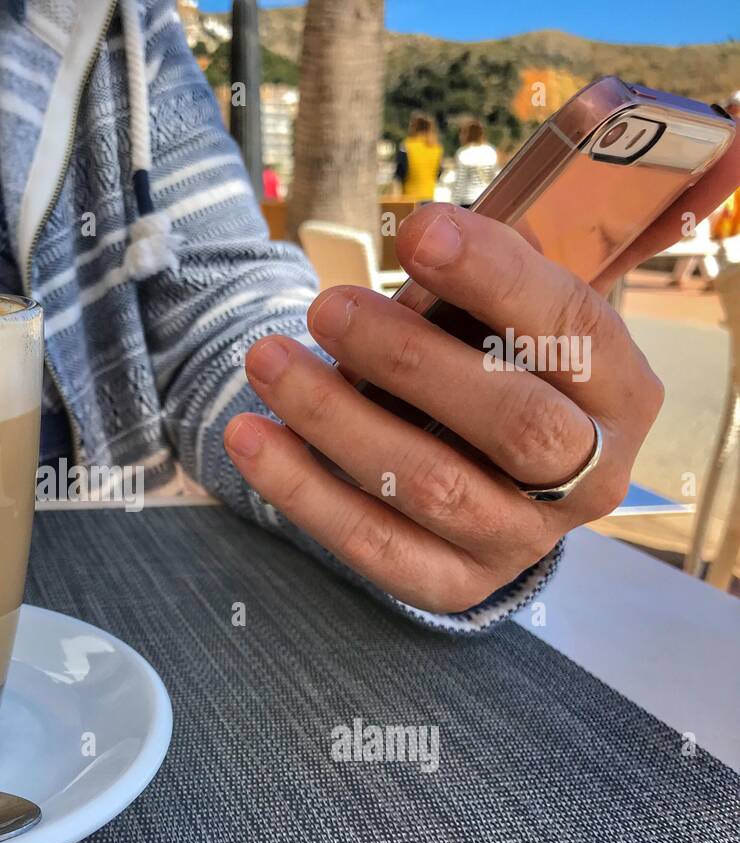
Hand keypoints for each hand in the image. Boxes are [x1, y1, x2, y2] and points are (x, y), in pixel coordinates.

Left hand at [225, 138, 739, 613]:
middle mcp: (590, 478)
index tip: (418, 230)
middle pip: (513, 423)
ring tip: (268, 359)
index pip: (572, 328)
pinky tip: (250, 437)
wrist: (497, 485)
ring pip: (431, 486)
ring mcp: (522, 542)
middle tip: (326, 308)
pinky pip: (373, 544)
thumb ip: (478, 285)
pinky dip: (303, 489)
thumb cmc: (495, 372)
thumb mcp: (505, 320)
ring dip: (337, 418)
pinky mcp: (453, 584)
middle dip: (409, 358)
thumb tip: (425, 238)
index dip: (496, 277)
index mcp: (620, 394)